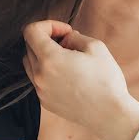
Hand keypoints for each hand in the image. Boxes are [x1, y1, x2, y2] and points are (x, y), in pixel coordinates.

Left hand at [22, 20, 138, 139]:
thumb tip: (66, 38)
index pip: (31, 31)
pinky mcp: (45, 102)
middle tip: (68, 43)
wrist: (109, 114)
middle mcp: (40, 75)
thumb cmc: (105, 80)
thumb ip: (75, 37)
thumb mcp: (96, 47)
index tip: (66, 31)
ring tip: (66, 58)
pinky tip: (67, 74)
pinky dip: (47, 71)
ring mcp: (40, 91)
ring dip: (43, 55)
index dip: (48, 25)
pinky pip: (38, 80)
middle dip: (47, 39)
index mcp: (50, 59)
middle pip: (29, 47)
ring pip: (30, 64)